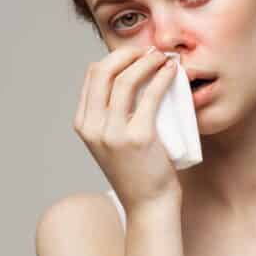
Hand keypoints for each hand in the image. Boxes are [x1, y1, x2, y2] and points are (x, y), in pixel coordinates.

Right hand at [73, 45, 181, 210]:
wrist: (148, 205)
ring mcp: (113, 133)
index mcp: (84, 124)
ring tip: (164, 58)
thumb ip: (112, 115)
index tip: (137, 54)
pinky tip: (172, 71)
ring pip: (126, 80)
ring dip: (147, 61)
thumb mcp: (112, 141)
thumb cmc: (138, 170)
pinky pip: (150, 96)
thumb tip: (130, 77)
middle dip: (128, 53)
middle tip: (150, 51)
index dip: (116, 57)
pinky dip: (162, 77)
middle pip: (104, 71)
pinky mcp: (138, 138)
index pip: (92, 75)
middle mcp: (93, 127)